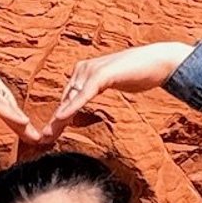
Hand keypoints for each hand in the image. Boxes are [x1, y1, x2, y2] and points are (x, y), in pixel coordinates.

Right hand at [0, 64, 40, 140]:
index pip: (8, 102)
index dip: (20, 120)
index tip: (32, 137)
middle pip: (11, 104)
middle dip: (24, 124)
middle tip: (39, 141)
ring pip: (7, 105)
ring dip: (21, 124)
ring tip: (35, 138)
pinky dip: (10, 116)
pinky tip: (23, 125)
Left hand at [48, 42, 193, 130]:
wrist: (158, 62)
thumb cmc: (138, 73)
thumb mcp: (112, 84)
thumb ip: (97, 91)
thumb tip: (88, 102)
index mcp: (83, 72)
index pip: (67, 98)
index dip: (58, 118)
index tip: (49, 135)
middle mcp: (83, 69)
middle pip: (65, 100)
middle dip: (54, 121)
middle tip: (43, 140)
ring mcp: (91, 70)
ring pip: (71, 99)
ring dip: (58, 119)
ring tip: (48, 135)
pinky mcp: (101, 74)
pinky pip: (84, 94)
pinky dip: (72, 107)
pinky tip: (61, 118)